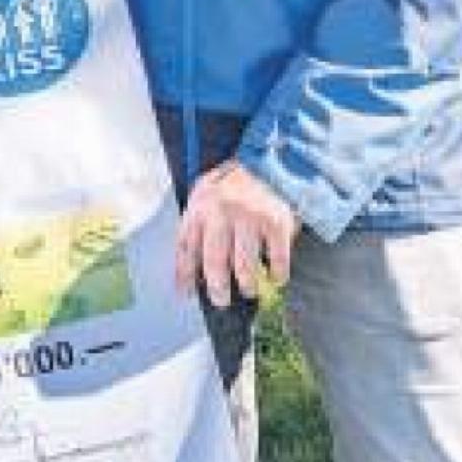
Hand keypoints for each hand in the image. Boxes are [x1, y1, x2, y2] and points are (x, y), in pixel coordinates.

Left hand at [174, 159, 300, 308]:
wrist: (271, 159)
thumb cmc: (234, 181)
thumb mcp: (206, 192)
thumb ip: (198, 222)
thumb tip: (190, 265)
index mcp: (200, 205)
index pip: (186, 246)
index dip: (183, 272)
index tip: (184, 292)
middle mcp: (222, 212)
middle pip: (215, 261)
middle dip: (217, 288)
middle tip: (221, 301)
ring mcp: (250, 217)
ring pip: (244, 266)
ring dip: (246, 285)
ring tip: (247, 290)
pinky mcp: (277, 222)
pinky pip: (276, 259)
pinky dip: (277, 273)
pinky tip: (276, 277)